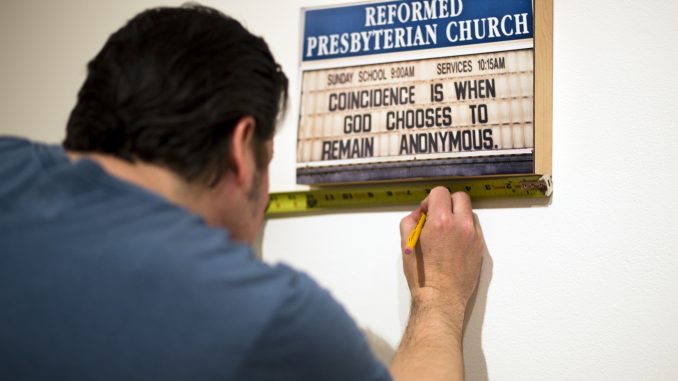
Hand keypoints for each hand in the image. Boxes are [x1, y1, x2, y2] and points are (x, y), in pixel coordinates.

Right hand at [399, 187, 485, 320]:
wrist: (441, 299)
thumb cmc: (422, 274)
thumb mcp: (407, 244)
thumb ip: (410, 221)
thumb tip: (420, 214)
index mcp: (441, 221)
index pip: (440, 192)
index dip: (430, 200)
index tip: (425, 213)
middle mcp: (461, 225)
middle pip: (459, 197)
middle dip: (447, 203)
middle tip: (437, 218)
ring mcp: (474, 236)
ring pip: (469, 212)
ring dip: (458, 215)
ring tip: (446, 233)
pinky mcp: (480, 248)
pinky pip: (474, 229)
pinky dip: (464, 230)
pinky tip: (454, 244)